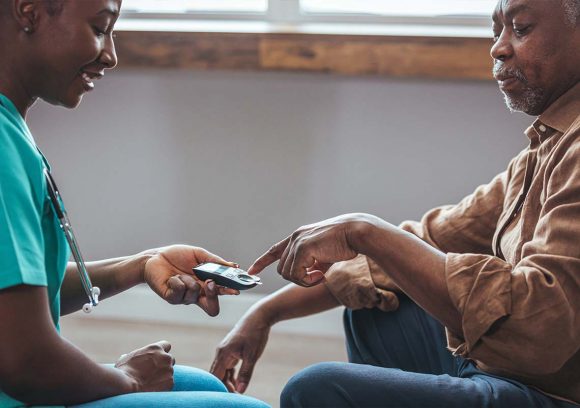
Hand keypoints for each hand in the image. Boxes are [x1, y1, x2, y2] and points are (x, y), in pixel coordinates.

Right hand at [115, 340, 174, 391]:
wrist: (127, 385)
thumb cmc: (124, 371)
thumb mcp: (126, 359)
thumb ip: (133, 356)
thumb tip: (126, 356)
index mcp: (156, 348)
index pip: (167, 345)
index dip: (162, 352)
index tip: (159, 357)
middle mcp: (165, 357)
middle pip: (170, 359)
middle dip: (164, 364)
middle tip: (154, 372)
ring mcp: (169, 370)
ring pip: (169, 372)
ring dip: (163, 376)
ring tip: (150, 382)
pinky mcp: (170, 382)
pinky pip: (169, 383)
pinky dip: (163, 386)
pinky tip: (153, 388)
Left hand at [143, 245, 238, 315]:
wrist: (155, 257)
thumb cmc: (177, 256)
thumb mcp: (199, 254)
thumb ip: (215, 261)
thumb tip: (233, 265)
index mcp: (206, 284)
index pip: (221, 292)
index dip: (230, 292)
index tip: (236, 288)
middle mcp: (197, 294)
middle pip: (212, 307)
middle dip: (213, 294)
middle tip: (209, 282)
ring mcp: (184, 298)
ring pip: (194, 294)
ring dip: (188, 280)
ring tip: (179, 273)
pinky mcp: (172, 298)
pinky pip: (179, 292)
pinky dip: (177, 281)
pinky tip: (171, 277)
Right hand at [210, 312, 270, 393]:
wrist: (259, 317)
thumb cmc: (255, 335)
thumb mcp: (252, 356)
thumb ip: (245, 373)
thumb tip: (240, 390)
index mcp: (223, 354)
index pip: (215, 376)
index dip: (220, 388)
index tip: (229, 396)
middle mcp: (221, 353)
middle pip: (217, 375)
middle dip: (223, 386)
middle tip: (234, 397)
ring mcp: (225, 351)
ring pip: (222, 371)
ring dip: (227, 382)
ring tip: (237, 393)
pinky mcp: (231, 351)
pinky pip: (227, 367)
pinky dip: (231, 376)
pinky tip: (237, 384)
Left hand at [247, 213, 375, 286]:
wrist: (356, 233)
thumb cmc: (345, 244)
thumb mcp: (325, 256)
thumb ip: (313, 264)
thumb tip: (309, 277)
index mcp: (298, 237)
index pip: (275, 250)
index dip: (262, 261)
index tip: (251, 270)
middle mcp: (295, 238)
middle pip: (283, 269)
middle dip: (298, 279)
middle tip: (317, 278)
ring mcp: (297, 242)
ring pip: (288, 274)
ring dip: (305, 281)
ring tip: (321, 275)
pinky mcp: (303, 248)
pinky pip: (297, 274)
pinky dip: (308, 280)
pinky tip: (322, 275)